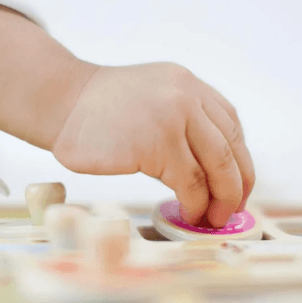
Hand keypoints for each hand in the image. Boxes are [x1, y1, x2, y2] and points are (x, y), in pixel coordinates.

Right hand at [52, 63, 254, 226]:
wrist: (61, 102)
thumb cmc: (99, 110)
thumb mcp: (153, 97)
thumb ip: (184, 119)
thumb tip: (212, 170)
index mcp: (189, 84)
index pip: (231, 126)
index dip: (240, 161)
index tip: (237, 186)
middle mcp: (187, 96)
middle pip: (230, 149)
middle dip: (235, 187)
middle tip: (230, 210)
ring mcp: (174, 118)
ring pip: (215, 168)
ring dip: (218, 200)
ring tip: (209, 218)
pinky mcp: (157, 144)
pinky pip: (189, 183)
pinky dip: (194, 204)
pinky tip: (188, 212)